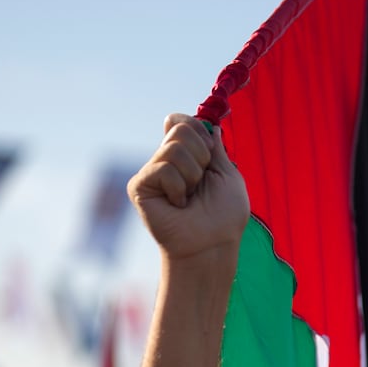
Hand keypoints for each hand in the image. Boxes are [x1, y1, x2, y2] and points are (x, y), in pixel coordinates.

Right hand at [129, 114, 249, 267]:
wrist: (212, 244)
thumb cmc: (224, 216)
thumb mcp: (227, 174)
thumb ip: (214, 148)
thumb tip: (208, 124)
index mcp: (187, 156)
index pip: (182, 122)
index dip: (198, 130)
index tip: (210, 152)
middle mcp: (166, 161)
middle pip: (180, 129)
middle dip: (201, 155)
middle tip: (200, 183)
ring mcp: (152, 173)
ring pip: (173, 148)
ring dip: (192, 175)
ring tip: (189, 197)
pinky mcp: (139, 186)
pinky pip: (163, 169)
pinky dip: (178, 187)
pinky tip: (177, 205)